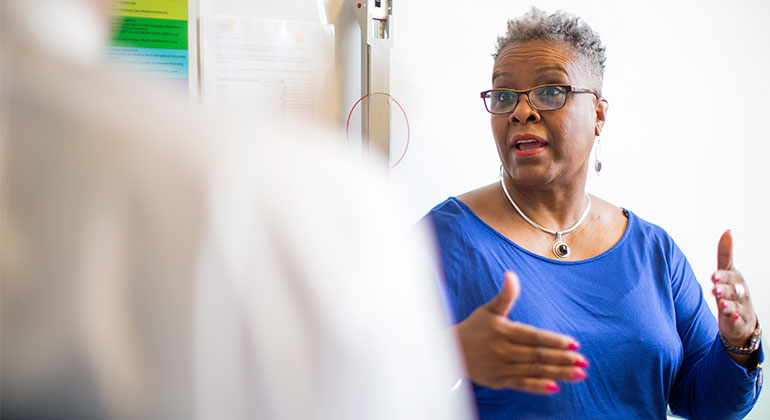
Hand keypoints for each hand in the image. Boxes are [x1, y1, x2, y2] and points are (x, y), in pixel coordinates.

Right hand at [454, 271, 587, 394]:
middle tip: (583, 361)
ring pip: (534, 371)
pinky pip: (522, 385)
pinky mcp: (500, 381)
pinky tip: (555, 387)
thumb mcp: (489, 309)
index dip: (554, 340)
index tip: (573, 343)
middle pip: (538, 355)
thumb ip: (505, 295)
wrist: (451, 352)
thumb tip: (511, 274)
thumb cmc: (474, 328)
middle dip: (562, 358)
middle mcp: (504, 351)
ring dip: (558, 373)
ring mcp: (502, 368)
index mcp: (504, 331)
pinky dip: (538, 387)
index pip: (534, 336)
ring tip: (579, 373)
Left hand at [710, 230, 757, 354]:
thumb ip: (726, 254)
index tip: (713, 276)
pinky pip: (737, 320)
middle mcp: (740, 293)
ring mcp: (740, 307)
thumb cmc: (732, 292)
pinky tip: (730, 316)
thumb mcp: (728, 273)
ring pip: (734, 305)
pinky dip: (734, 318)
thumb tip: (728, 231)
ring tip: (721, 303)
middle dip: (724, 288)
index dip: (722, 276)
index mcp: (735, 280)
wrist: (742, 319)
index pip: (729, 276)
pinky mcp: (738, 321)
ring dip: (728, 303)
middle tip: (714, 287)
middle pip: (732, 290)